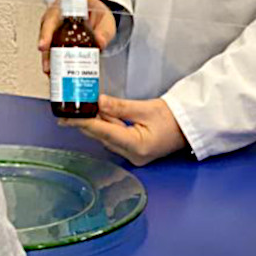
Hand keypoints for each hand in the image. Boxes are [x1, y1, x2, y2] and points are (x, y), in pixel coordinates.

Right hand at [38, 0, 116, 74]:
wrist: (93, 23)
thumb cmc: (98, 18)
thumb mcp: (107, 23)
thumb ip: (105, 32)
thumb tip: (100, 43)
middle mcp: (62, 9)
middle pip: (51, 17)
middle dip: (46, 32)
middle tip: (43, 46)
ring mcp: (55, 22)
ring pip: (46, 34)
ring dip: (45, 51)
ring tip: (48, 67)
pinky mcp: (53, 36)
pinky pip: (48, 46)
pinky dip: (48, 59)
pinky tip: (50, 71)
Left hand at [61, 95, 187, 165]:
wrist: (188, 126)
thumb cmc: (172, 117)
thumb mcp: (146, 108)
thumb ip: (120, 107)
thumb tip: (99, 101)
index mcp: (137, 146)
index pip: (103, 132)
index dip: (83, 123)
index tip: (66, 117)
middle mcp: (132, 154)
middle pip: (102, 136)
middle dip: (83, 122)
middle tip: (66, 110)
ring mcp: (132, 154)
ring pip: (106, 136)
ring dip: (93, 122)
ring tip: (77, 109)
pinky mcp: (133, 148)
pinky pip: (113, 135)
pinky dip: (104, 124)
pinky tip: (95, 113)